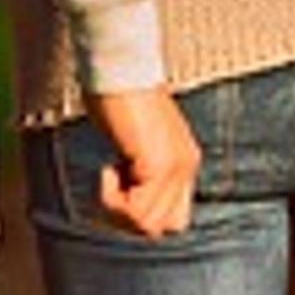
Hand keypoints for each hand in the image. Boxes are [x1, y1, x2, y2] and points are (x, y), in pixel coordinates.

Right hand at [90, 86, 201, 237]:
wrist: (118, 66)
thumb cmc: (117, 93)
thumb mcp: (135, 139)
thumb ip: (140, 168)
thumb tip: (128, 195)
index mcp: (184, 160)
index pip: (173, 218)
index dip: (142, 212)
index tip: (120, 183)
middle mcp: (187, 166)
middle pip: (163, 228)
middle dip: (130, 216)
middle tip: (114, 183)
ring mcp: (177, 168)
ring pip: (147, 226)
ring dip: (118, 206)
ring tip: (111, 172)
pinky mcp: (160, 166)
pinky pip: (134, 210)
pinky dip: (111, 197)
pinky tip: (107, 168)